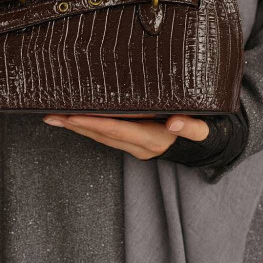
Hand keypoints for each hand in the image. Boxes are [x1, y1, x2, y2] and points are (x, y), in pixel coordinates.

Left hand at [41, 112, 209, 160]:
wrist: (211, 144)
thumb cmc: (206, 128)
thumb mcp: (204, 128)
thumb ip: (192, 127)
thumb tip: (175, 122)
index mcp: (155, 140)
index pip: (118, 130)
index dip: (94, 124)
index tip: (72, 116)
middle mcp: (142, 146)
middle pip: (103, 135)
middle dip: (76, 125)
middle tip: (51, 114)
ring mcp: (136, 147)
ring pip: (101, 137)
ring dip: (77, 127)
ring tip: (54, 116)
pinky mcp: (134, 143)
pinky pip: (107, 136)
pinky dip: (88, 127)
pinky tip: (74, 119)